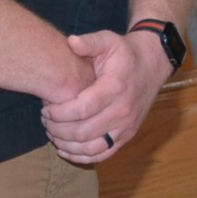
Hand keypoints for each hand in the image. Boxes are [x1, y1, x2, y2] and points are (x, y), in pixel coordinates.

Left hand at [42, 29, 167, 163]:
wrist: (151, 65)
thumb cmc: (124, 53)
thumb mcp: (108, 40)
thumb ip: (89, 42)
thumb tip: (71, 42)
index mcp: (115, 88)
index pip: (82, 109)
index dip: (59, 113)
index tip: (45, 108)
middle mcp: (123, 111)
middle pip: (83, 132)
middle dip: (58, 129)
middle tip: (44, 120)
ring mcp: (126, 126)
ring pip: (92, 148)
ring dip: (67, 145)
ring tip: (52, 133)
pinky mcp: (127, 135)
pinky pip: (104, 154)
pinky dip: (82, 157)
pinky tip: (65, 150)